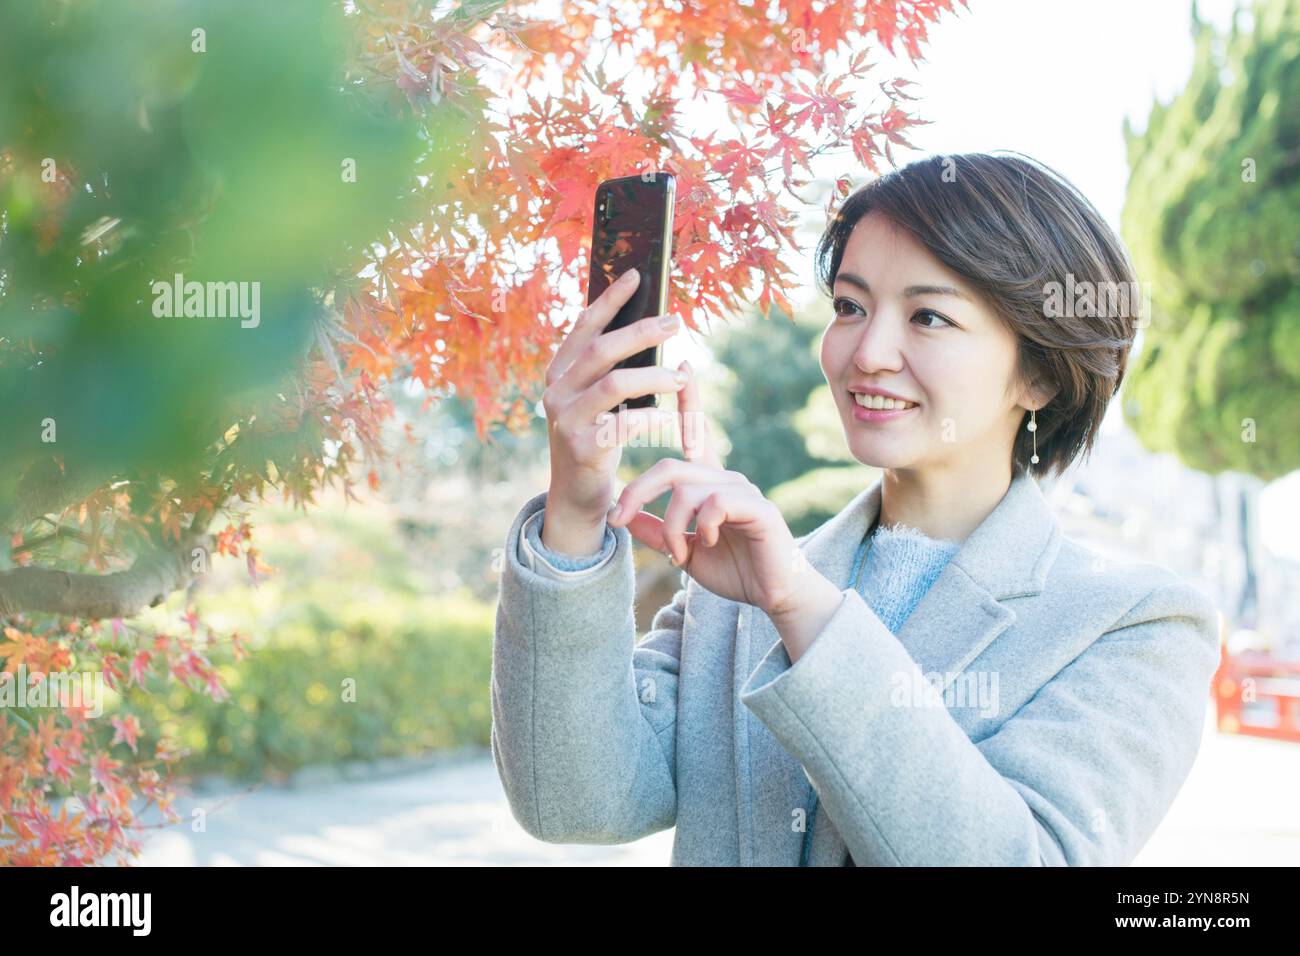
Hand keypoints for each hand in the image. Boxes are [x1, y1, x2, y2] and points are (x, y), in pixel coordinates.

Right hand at [540, 267, 685, 550]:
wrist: (577, 495)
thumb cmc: (596, 438)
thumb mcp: (596, 400)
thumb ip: (610, 369)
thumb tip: (650, 328)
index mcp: (559, 373)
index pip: (584, 326)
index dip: (610, 299)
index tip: (637, 275)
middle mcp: (556, 392)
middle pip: (601, 350)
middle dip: (641, 332)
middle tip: (676, 322)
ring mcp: (565, 420)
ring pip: (613, 385)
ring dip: (653, 377)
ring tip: (681, 376)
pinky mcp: (582, 448)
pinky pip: (622, 425)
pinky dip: (651, 418)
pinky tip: (670, 416)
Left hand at [605, 361, 805, 615]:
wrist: (774, 596)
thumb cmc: (734, 571)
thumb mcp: (683, 552)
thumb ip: (656, 533)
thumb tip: (625, 517)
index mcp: (709, 485)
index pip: (696, 434)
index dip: (689, 401)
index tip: (681, 366)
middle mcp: (725, 479)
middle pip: (670, 467)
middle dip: (637, 492)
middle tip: (619, 520)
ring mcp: (742, 490)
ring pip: (687, 489)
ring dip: (672, 526)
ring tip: (677, 554)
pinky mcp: (757, 507)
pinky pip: (715, 503)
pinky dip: (701, 526)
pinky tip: (709, 542)